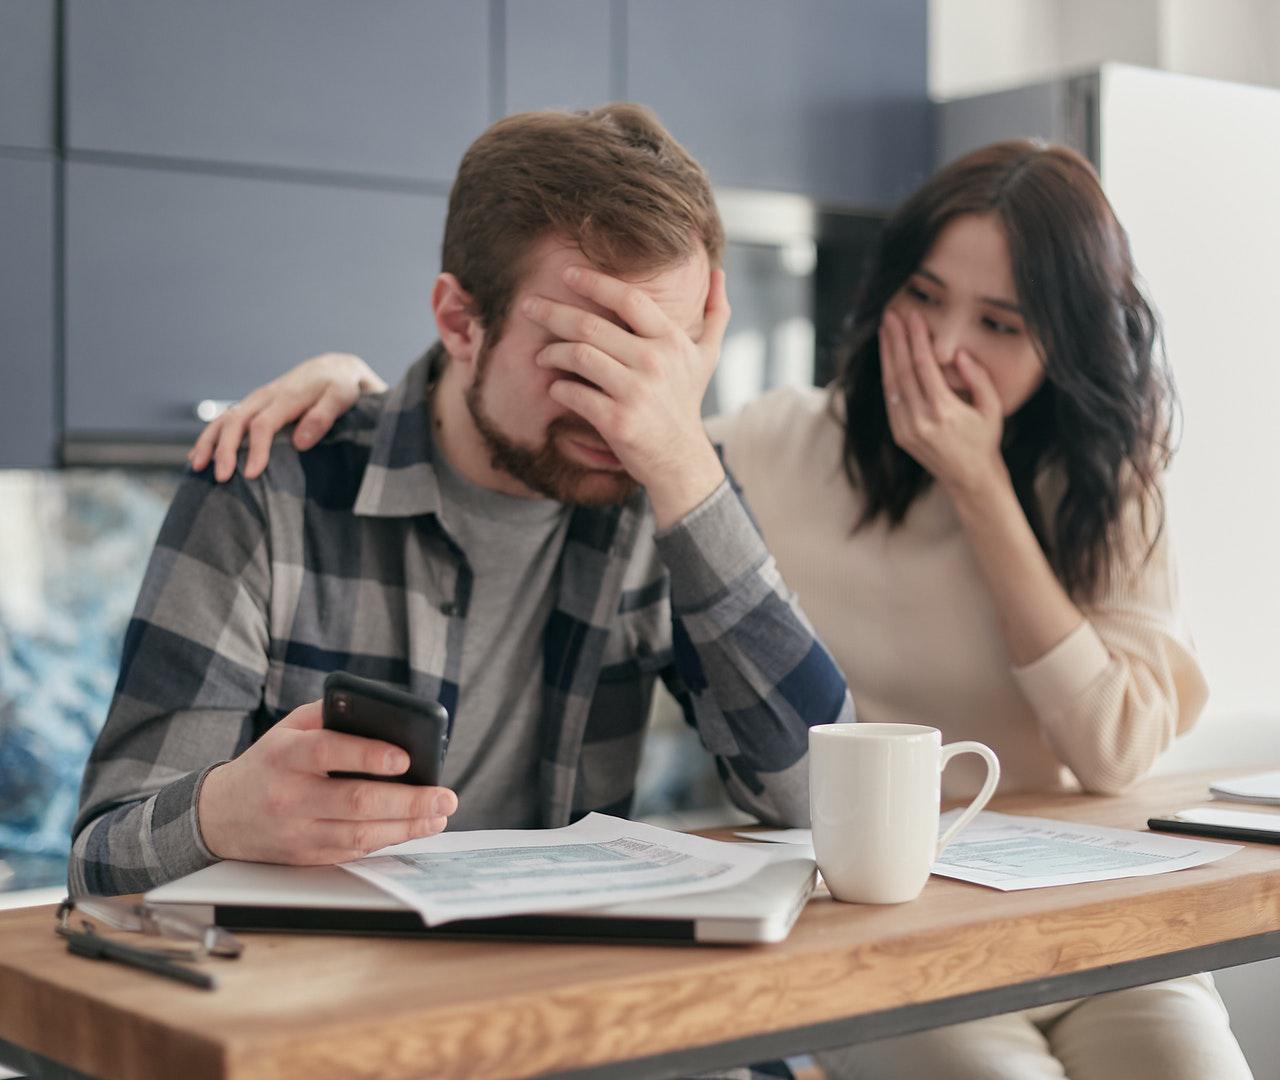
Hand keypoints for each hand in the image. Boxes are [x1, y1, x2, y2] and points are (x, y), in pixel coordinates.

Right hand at [188, 353, 385, 482]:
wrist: (333, 369)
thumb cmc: (341, 386)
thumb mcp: (341, 397)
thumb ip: (322, 417)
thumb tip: (300, 442)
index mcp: (287, 397)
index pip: (263, 424)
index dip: (255, 449)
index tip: (250, 474)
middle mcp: (266, 397)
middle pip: (236, 421)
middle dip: (224, 449)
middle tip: (221, 477)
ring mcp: (257, 401)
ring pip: (224, 419)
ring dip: (208, 442)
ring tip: (197, 467)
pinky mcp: (254, 406)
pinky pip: (225, 420)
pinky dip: (209, 437)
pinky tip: (197, 456)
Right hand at [196, 700, 456, 864]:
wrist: (220, 814)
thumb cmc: (270, 762)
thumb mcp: (289, 729)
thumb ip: (331, 715)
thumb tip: (386, 711)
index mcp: (284, 755)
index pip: (328, 752)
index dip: (367, 755)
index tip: (406, 758)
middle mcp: (288, 795)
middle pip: (354, 802)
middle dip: (407, 800)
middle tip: (445, 796)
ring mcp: (296, 831)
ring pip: (359, 833)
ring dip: (407, 826)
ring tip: (440, 814)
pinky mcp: (305, 856)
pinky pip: (354, 849)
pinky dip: (389, 839)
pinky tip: (415, 828)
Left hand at [525, 265, 730, 527]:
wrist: (680, 458)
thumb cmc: (686, 402)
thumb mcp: (707, 357)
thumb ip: (715, 313)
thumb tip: (719, 272)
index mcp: (671, 340)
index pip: (628, 299)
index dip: (594, 282)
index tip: (567, 274)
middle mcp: (655, 362)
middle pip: (591, 325)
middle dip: (552, 313)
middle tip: (528, 306)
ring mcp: (636, 392)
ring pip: (578, 356)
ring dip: (552, 352)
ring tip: (542, 354)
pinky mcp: (617, 421)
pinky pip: (574, 393)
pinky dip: (558, 388)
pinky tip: (554, 387)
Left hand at [880, 309, 1005, 497]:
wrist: (970, 479)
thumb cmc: (985, 440)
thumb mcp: (992, 408)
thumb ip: (978, 378)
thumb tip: (958, 354)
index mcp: (943, 411)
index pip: (923, 365)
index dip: (916, 338)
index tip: (912, 317)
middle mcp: (920, 420)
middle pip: (902, 371)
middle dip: (895, 341)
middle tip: (891, 316)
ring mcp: (906, 430)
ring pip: (892, 385)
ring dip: (886, 356)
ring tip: (885, 331)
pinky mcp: (900, 436)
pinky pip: (891, 400)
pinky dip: (888, 377)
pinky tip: (888, 359)